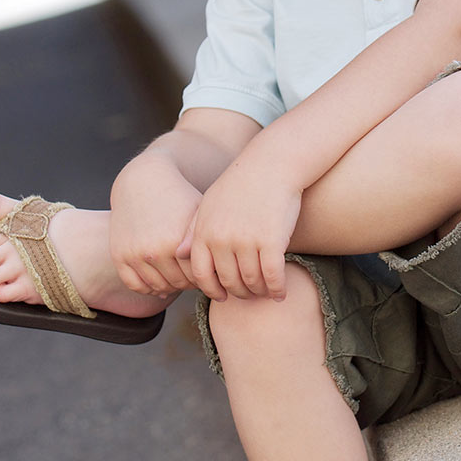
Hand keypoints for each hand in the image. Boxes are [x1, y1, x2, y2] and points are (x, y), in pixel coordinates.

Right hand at [109, 150, 201, 296]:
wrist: (143, 181)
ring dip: (170, 286)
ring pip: (158, 287)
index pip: (197, 276)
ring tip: (178, 275)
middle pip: (178, 284)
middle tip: (193, 275)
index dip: (205, 275)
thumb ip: (206, 245)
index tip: (207, 269)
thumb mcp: (198, 214)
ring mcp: (134, 254)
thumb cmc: (178, 197)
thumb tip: (210, 278)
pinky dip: (147, 287)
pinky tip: (158, 279)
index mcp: (177, 241)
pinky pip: (135, 285)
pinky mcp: (119, 255)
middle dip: (189, 282)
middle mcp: (154, 251)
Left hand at [176, 155, 301, 302]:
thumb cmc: (241, 184)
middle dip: (240, 293)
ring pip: (252, 281)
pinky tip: (281, 292)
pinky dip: (277, 288)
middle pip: (228, 282)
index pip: (201, 274)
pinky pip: (273, 276)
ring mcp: (246, 240)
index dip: (212, 290)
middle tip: (250, 295)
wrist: (272, 164)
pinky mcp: (271, 241)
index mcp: (204, 231)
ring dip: (260, 292)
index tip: (223, 296)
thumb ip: (193, 230)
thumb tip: (179, 254)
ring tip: (266, 292)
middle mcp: (221, 238)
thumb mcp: (210, 203)